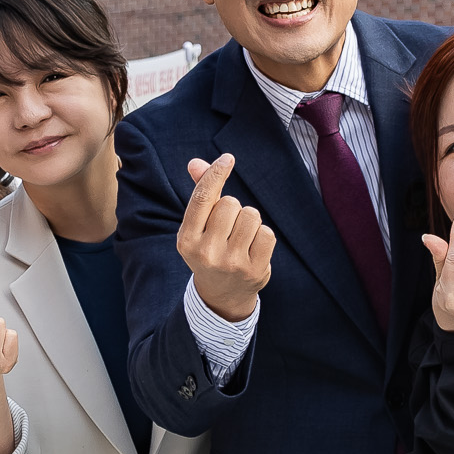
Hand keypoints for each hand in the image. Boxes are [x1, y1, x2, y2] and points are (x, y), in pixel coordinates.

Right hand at [179, 155, 274, 321]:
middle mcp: (206, 252)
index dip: (215, 174)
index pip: (203, 198)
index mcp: (187, 239)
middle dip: (233, 208)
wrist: (221, 295)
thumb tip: (196, 163)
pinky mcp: (254, 270)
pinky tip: (252, 249)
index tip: (228, 158)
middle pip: (231, 203)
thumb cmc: (210, 249)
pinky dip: (262, 236)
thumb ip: (201, 193)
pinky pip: (267, 233)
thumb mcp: (198, 226)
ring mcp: (231, 263)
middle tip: (228, 228)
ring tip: (240, 238)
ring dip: (249, 221)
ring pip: (251, 215)